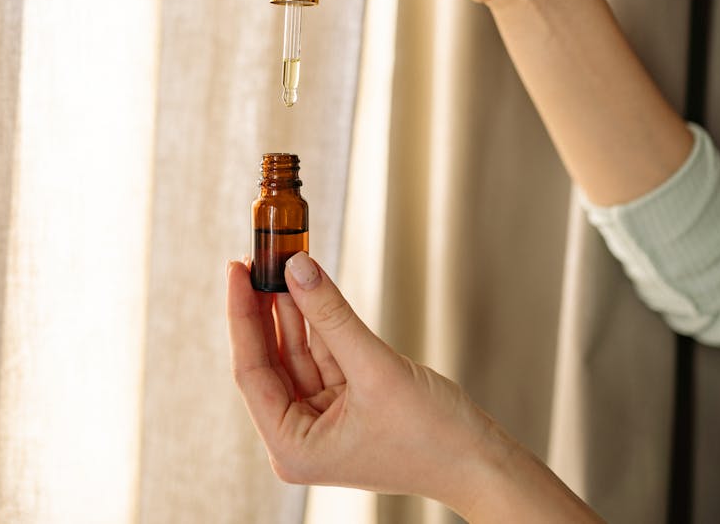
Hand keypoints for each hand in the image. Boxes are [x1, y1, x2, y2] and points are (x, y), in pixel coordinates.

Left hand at [226, 252, 497, 513]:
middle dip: (265, 308)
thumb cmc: (434, 436)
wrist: (482, 462)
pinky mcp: (344, 405)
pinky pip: (322, 354)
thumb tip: (297, 267)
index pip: (251, 371)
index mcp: (292, 447)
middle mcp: (299, 437)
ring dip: (293, 308)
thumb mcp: (375, 368)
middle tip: (259, 258)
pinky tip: (307, 286)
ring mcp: (321, 420)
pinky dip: (318, 321)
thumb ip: (332, 316)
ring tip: (282, 261)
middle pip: (269, 360)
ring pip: (296, 352)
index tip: (237, 269)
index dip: (241, 315)